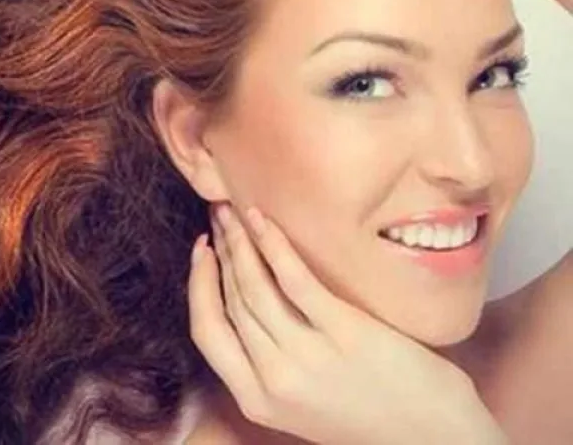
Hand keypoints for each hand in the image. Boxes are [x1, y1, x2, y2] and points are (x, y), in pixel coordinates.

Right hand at [187, 204, 507, 444]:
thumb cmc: (375, 419)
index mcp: (259, 401)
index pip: (207, 332)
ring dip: (239, 240)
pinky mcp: (344, 331)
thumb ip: (271, 366)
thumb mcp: (304, 404)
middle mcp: (275, 379)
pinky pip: (293, 278)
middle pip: (230, 301)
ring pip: (252, 285)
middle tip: (217, 216)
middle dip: (218, 251)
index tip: (200, 252)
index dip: (198, 285)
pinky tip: (264, 221)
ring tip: (235, 212)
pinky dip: (272, 244)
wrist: (437, 439)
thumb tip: (249, 308)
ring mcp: (308, 356)